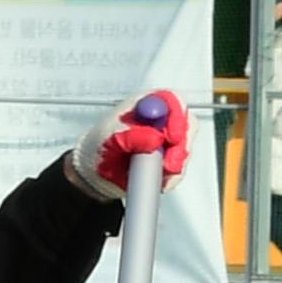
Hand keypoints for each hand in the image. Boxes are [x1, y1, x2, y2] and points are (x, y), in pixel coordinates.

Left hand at [70, 92, 190, 201]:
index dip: (176, 117)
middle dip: (181, 146)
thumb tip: (155, 137)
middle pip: (186, 124)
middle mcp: (159, 121)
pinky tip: (157, 181)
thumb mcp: (108, 139)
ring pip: (185, 149)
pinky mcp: (169, 161)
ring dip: (175, 164)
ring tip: (156, 174)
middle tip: (170, 165)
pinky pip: (179, 169)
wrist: (95, 174)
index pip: (171, 101)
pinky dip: (171, 178)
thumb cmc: (97, 149)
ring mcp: (166, 141)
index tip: (173, 138)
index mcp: (144, 106)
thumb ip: (132, 136)